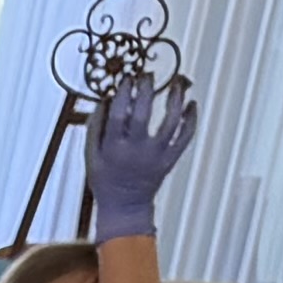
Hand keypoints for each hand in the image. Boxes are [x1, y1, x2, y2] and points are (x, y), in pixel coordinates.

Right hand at [84, 67, 200, 243]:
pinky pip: (185, 137)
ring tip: (177, 82)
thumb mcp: (91, 157)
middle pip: (143, 113)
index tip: (128, 79)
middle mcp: (136, 151)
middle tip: (148, 75)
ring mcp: (156, 156)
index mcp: (113, 148)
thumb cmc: (105, 180)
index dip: (124, 93)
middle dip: (147, 89)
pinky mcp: (170, 160)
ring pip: (170, 122)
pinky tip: (192, 104)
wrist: (125, 207)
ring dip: (175, 99)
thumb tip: (105, 100)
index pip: (118, 114)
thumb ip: (95, 129)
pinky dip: (191, 120)